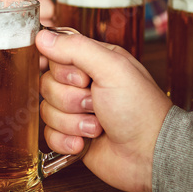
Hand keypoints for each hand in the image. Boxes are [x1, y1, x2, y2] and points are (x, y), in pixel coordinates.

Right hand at [36, 29, 171, 191]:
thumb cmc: (140, 109)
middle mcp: (83, 84)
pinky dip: (66, 140)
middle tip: (95, 104)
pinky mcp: (72, 135)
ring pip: (46, 109)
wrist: (150, 155)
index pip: (55, 54)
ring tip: (97, 126)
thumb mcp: (111, 69)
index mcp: (94, 61)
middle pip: (47, 83)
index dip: (61, 69)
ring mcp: (76, 111)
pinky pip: (48, 134)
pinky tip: (84, 143)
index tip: (81, 79)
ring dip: (72, 122)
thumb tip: (42, 37)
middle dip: (70, 99)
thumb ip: (76, 48)